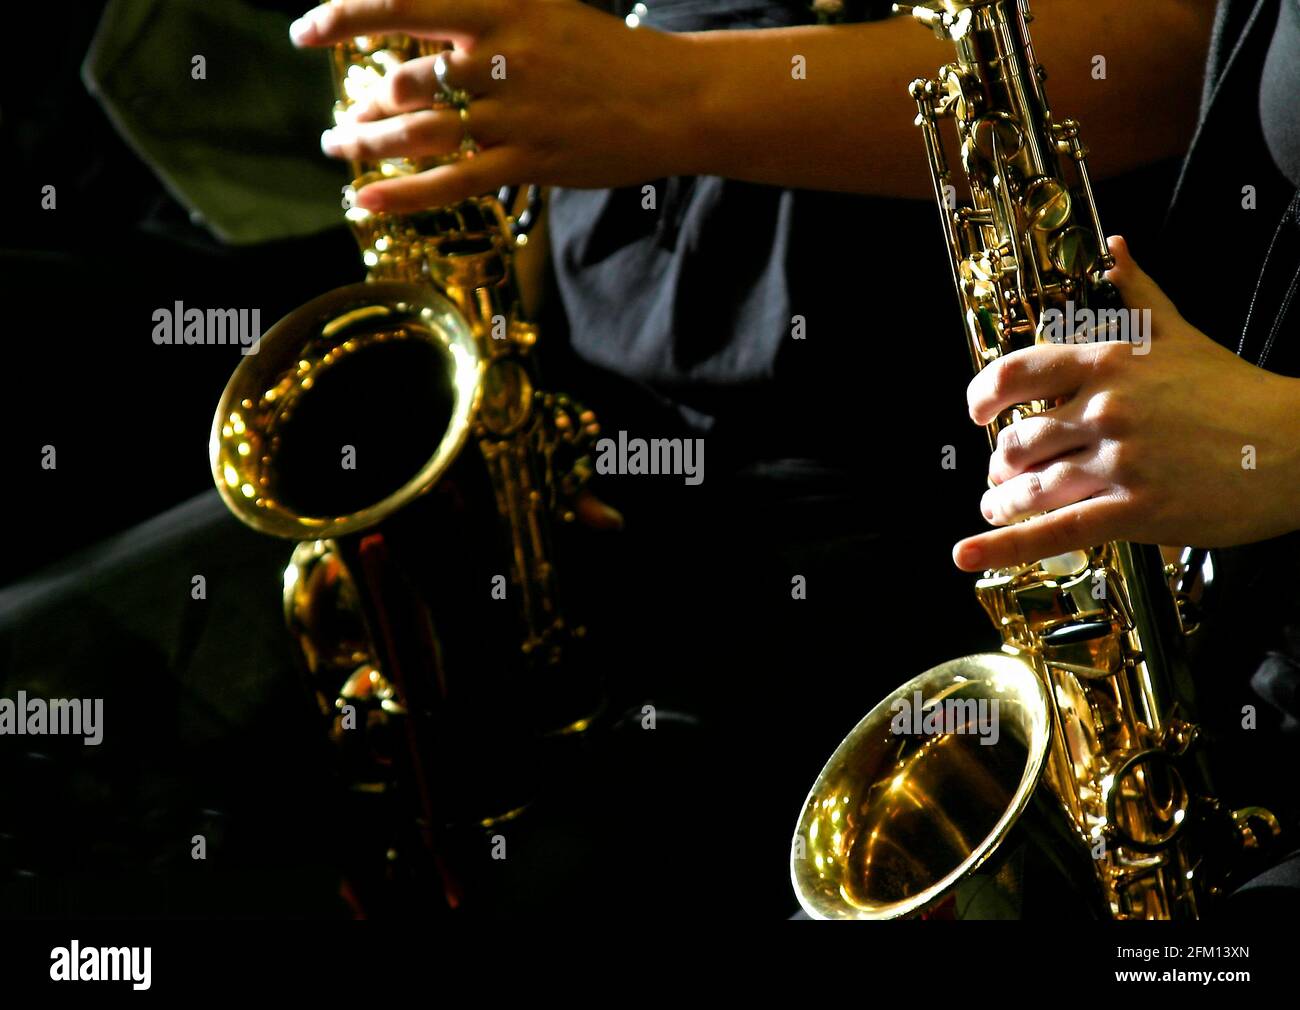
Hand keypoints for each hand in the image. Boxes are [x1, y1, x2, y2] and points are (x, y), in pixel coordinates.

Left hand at [290, 0, 697, 211]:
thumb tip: (421, 36)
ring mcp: (515, 116)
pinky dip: (403, 193)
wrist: (675, 99)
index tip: (306, 30)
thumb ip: (481, 13)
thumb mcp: (545, 8)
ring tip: (340, 148)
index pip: (403, 4)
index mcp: (503, 7)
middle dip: (362, 105)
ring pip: (420, 134)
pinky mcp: (529, 163)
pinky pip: (452, 182)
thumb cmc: (608, 53)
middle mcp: (502, 59)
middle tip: (342, 124)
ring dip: (367, 143)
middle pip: (404, 82)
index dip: (344, 15)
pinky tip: (364, 199)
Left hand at [953, 236, 1299, 571]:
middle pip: (1019, 441)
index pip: (1016, 374)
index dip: (983, 396)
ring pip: (1032, 487)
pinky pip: (1056, 531)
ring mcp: (1119, 462)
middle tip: (1003, 471)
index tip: (977, 412)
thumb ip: (1137, 292)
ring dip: (1004, 501)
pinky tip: (969, 554)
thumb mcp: (1179, 332)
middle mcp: (1105, 410)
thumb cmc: (1238, 391)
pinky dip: (1005, 546)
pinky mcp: (1136, 510)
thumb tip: (1115, 248)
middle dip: (1002, 462)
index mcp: (1108, 364)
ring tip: (997, 505)